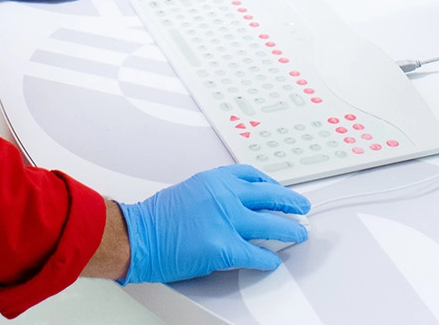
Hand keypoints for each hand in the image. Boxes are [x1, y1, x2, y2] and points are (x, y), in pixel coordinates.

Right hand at [117, 166, 310, 283]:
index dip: (272, 184)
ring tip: (299, 233)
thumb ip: (216, 194)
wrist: (137, 235)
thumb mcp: (190, 190)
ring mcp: (227, 220)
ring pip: (271, 224)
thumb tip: (237, 206)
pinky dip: (268, 259)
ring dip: (290, 230)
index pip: (254, 176)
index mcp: (216, 179)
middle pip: (270, 196)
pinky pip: (256, 254)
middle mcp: (225, 195)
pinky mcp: (225, 247)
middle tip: (302, 207)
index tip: (279, 189)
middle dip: (291, 202)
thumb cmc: (157, 217)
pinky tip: (273, 262)